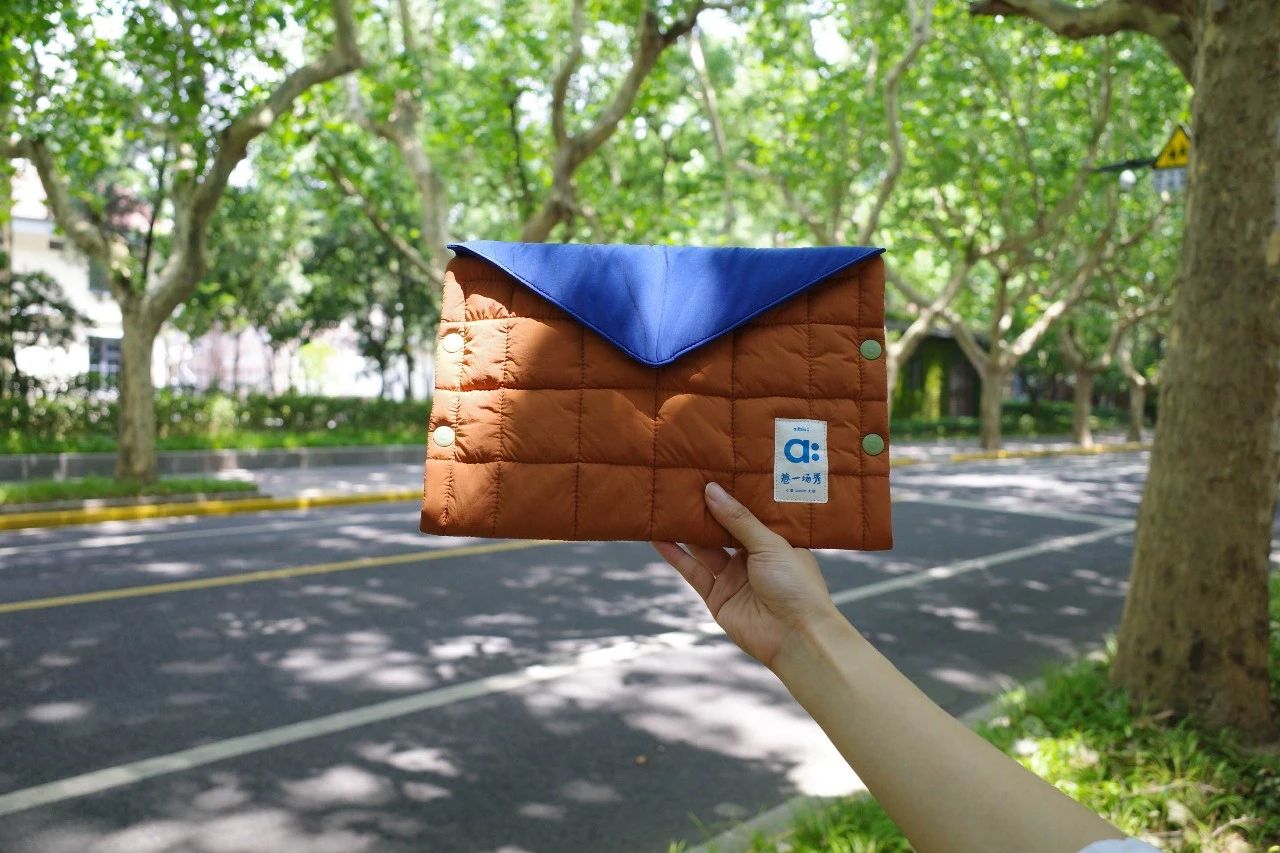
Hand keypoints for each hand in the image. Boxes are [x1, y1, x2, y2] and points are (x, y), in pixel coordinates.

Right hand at [652, 482, 839, 667]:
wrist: (796, 636)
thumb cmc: (796, 585)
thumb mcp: (770, 544)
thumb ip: (738, 519)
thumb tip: (712, 490)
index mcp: (774, 542)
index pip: (748, 515)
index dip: (731, 497)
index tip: (711, 474)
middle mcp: (753, 559)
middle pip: (722, 531)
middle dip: (704, 512)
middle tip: (682, 486)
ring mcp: (733, 578)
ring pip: (704, 549)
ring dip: (685, 531)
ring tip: (665, 507)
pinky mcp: (717, 597)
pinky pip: (693, 572)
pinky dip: (676, 556)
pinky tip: (659, 539)